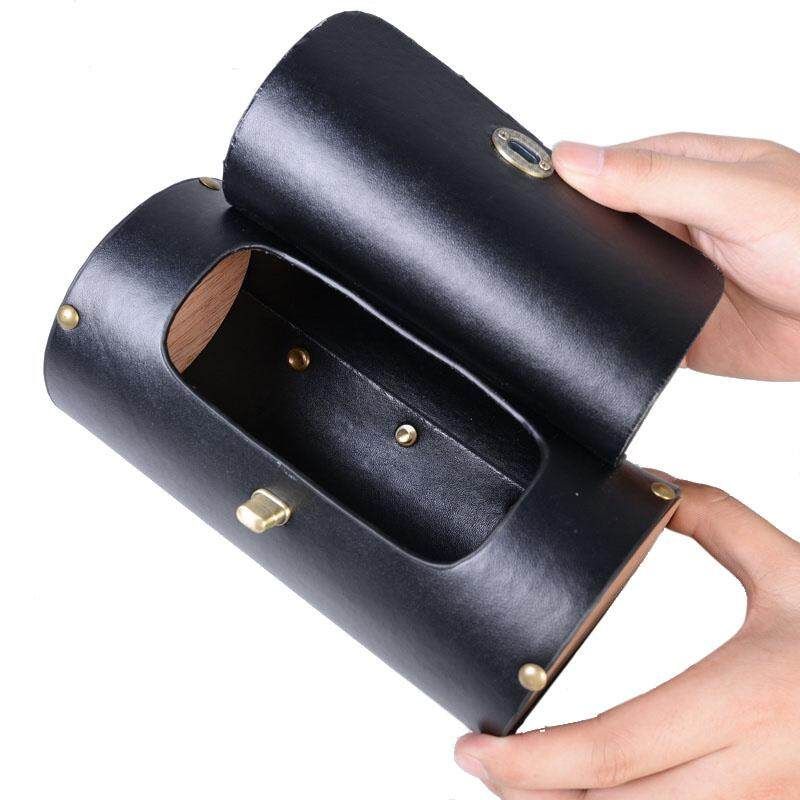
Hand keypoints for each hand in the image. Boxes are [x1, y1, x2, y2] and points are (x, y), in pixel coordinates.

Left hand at [455, 478, 799, 797]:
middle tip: (483, 764)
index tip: (470, 748)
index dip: (530, 762)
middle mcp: (758, 773)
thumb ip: (713, 517)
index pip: (614, 747)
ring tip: (527, 782)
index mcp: (748, 696)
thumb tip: (647, 480)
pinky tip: (598, 797)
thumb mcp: (790, 565)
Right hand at [552, 134, 799, 379]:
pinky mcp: (668, 325)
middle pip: (590, 225)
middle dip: (562, 237)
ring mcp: (665, 275)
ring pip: (599, 277)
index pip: (599, 168)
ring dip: (578, 284)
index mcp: (679, 172)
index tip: (520, 192)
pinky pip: (620, 324)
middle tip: (530, 250)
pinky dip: (600, 328)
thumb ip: (655, 178)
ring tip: (552, 290)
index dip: (559, 179)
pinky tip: (585, 327)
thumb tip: (574, 160)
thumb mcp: (734, 196)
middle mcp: (667, 223)